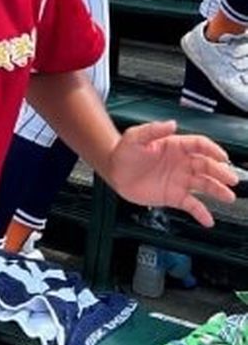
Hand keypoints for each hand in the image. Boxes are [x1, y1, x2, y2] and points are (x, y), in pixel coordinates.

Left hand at [106, 121, 236, 225]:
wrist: (113, 171)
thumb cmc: (124, 152)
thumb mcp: (134, 137)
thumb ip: (152, 130)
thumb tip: (171, 124)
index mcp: (175, 146)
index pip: (199, 145)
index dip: (212, 150)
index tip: (222, 157)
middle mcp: (182, 163)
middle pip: (207, 166)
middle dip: (220, 172)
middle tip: (230, 179)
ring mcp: (180, 180)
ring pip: (204, 185)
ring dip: (218, 191)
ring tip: (228, 197)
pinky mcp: (174, 196)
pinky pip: (191, 205)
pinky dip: (201, 213)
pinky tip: (208, 220)